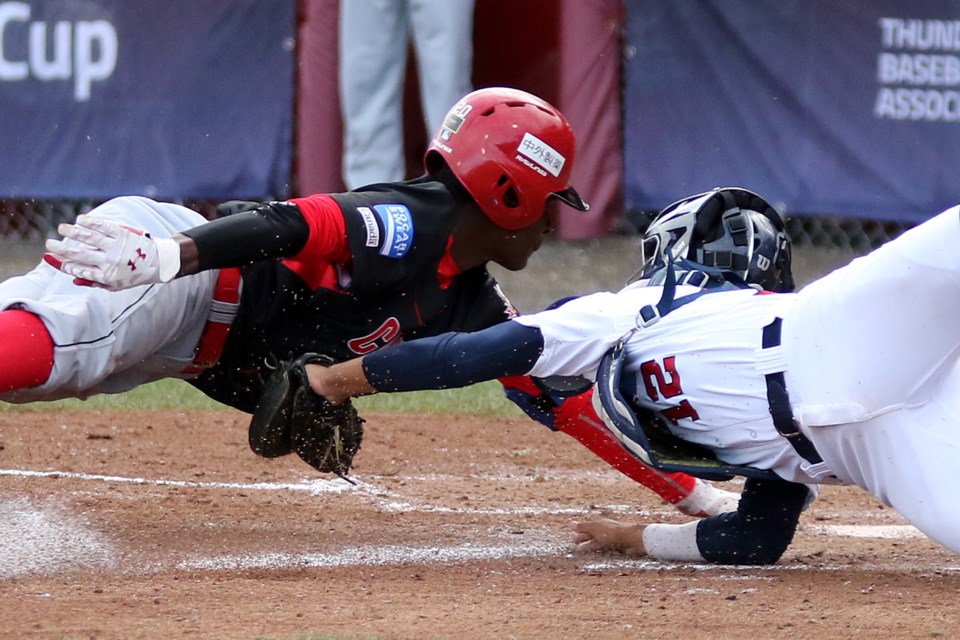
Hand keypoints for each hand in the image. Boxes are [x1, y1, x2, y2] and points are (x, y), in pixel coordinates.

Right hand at [44, 215, 181, 289]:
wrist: (160, 263)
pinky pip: (104, 226)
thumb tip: (73, 279)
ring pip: (89, 238)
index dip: (63, 264)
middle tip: (49, 243)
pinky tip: (80, 220)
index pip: (80, 270)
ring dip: (72, 233)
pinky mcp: (124, 234)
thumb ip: (95, 282)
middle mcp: (111, 262)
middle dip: (61, 249)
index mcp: (108, 277)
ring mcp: (117, 247)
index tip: (52, 258)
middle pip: (80, 255)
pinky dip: (91, 223)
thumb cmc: (134, 274)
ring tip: (61, 229)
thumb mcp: (117, 284)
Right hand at [571, 518, 646, 555]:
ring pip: (596, 544)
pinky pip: (603, 551)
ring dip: (588, 548)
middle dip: (583, 540)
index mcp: (599, 524)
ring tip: (581, 554)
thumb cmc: (613, 532)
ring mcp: (610, 540)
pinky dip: (597, 553)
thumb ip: (582, 527)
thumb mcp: (595, 529)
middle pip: (591, 536)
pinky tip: (594, 557)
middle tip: (574, 547)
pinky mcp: (615, 548)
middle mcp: (604, 531)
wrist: (632, 540)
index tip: (572, 539)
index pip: (586, 528)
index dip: (579, 532)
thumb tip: (570, 524)